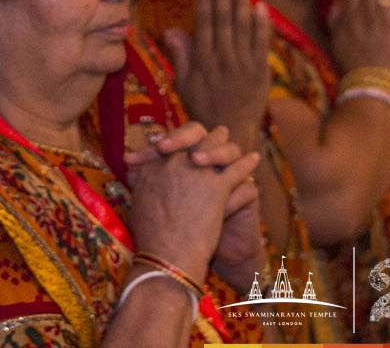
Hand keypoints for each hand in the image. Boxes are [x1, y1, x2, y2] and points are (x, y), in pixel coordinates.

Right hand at [125, 122, 260, 280]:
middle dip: (205, 135)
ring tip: (233, 146)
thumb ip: (139, 180)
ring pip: (217, 145)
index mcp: (153, 165)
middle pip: (194, 134)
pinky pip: (238, 168)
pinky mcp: (218, 187)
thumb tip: (135, 169)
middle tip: (216, 136)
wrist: (167, 255)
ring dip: (226, 145)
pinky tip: (254, 160)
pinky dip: (247, 163)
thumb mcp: (137, 200)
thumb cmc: (149, 234)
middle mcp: (174, 161)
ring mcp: (196, 171)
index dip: (177, 139)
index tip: (183, 144)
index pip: (169, 140)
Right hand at [164, 0, 270, 147]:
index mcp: (202, 61)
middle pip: (223, 21)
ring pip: (242, 29)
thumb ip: (181, 55)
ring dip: (241, 3)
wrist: (229, 132)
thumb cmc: (202, 106)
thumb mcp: (184, 83)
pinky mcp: (261, 73)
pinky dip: (262, 26)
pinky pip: (261, 45)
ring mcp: (243, 66)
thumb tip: (171, 29)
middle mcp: (222, 60)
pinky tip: (261, 7)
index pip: (205, 23)